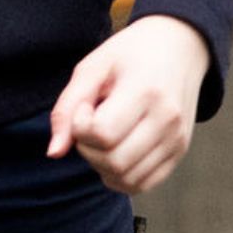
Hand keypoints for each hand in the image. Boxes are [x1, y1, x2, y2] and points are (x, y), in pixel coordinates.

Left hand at [47, 14, 209, 194]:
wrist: (179, 48)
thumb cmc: (129, 54)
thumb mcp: (92, 67)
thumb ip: (67, 107)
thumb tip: (54, 153)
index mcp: (145, 91)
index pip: (103, 134)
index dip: (80, 126)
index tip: (84, 107)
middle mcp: (167, 121)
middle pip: (114, 162)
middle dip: (87, 149)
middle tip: (89, 123)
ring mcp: (177, 141)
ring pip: (128, 180)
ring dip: (101, 165)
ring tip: (102, 136)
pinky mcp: (179, 153)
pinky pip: (143, 184)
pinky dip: (119, 176)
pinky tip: (114, 150)